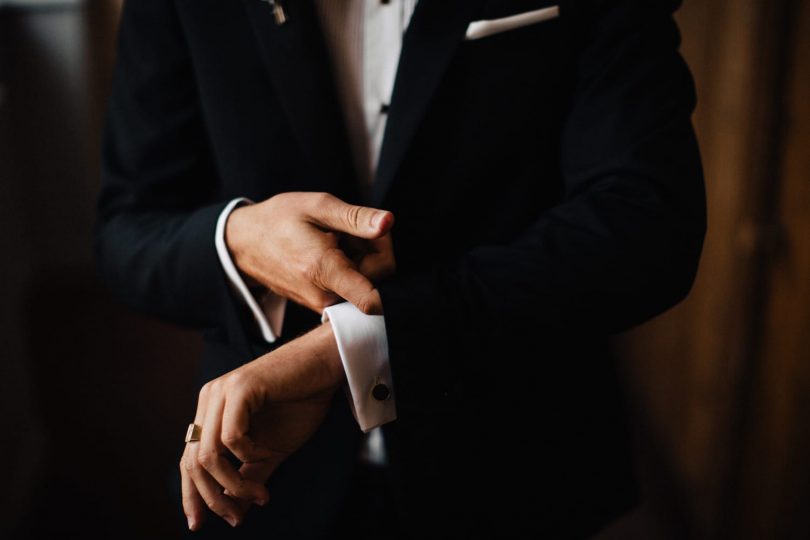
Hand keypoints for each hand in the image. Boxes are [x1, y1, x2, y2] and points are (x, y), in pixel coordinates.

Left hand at [180, 323, 343, 530]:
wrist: (325, 368)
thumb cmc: (301, 402)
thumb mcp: (271, 450)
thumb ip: (250, 476)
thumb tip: (235, 511)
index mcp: (211, 411)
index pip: (188, 460)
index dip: (192, 494)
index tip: (200, 524)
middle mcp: (209, 399)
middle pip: (193, 461)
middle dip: (213, 497)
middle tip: (237, 518)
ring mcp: (222, 391)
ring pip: (208, 453)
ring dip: (233, 483)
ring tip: (259, 494)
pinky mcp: (240, 387)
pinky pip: (232, 435)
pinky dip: (248, 454)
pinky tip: (266, 453)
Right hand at [226, 192, 395, 314]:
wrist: (244, 244)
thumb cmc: (279, 219)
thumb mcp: (317, 206)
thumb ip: (356, 218)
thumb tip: (388, 223)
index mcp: (324, 271)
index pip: (372, 299)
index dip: (386, 263)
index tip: (377, 239)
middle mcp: (325, 297)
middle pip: (378, 279)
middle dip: (374, 249)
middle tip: (348, 227)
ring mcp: (323, 305)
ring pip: (366, 283)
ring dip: (361, 258)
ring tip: (334, 238)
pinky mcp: (322, 306)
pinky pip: (351, 288)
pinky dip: (349, 268)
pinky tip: (331, 251)